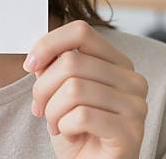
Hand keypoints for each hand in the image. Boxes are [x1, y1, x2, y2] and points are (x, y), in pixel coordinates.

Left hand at [23, 20, 147, 158]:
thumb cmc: (75, 127)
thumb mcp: (59, 89)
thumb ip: (53, 65)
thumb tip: (38, 55)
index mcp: (117, 61)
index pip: (80, 31)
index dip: (48, 43)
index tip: (29, 65)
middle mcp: (132, 79)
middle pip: (71, 62)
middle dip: (43, 87)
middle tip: (39, 107)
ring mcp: (136, 105)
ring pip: (74, 89)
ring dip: (52, 110)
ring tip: (55, 123)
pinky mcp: (131, 132)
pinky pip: (82, 116)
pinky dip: (64, 126)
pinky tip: (69, 134)